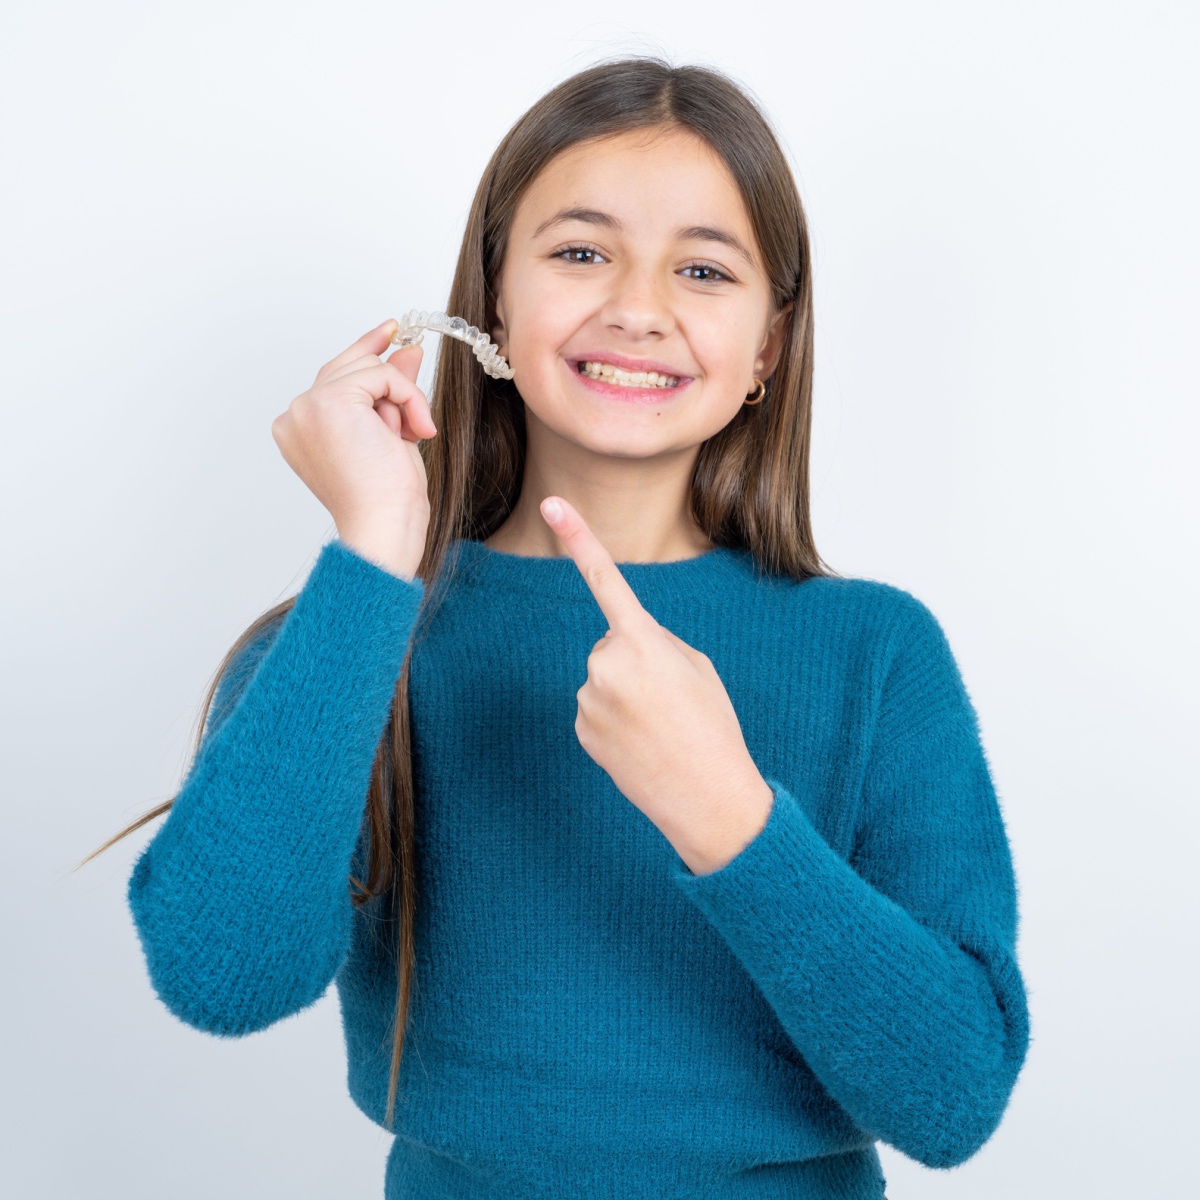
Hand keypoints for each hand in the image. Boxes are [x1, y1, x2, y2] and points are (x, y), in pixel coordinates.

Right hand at [271, 319, 437, 577]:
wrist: (384, 524)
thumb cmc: (387, 498)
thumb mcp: (392, 433)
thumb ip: (391, 391)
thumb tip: (407, 350)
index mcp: (299, 428)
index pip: (332, 378)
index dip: (363, 352)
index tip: (389, 332)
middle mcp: (294, 415)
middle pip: (348, 367)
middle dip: (390, 379)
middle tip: (415, 374)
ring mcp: (307, 406)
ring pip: (368, 369)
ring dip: (403, 397)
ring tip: (415, 433)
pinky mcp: (329, 401)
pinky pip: (382, 375)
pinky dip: (408, 397)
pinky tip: (416, 429)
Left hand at [540, 496, 774, 874]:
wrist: (707, 799)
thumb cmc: (712, 726)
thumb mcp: (696, 667)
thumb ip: (654, 643)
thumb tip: (617, 648)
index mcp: (643, 641)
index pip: (605, 579)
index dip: (579, 538)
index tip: (553, 502)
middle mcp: (605, 665)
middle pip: (611, 643)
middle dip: (635, 661)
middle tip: (669, 700)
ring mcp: (587, 700)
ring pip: (602, 677)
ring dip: (625, 694)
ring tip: (657, 725)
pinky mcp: (580, 729)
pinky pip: (594, 707)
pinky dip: (614, 720)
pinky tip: (639, 742)